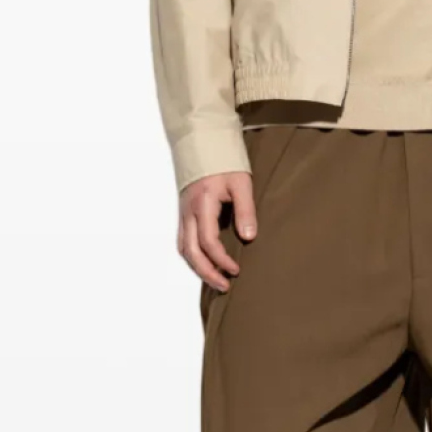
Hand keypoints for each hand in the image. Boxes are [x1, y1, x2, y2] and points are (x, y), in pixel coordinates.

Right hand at [178, 171, 256, 291]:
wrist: (204, 144)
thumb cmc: (224, 162)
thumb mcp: (241, 183)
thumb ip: (245, 210)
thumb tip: (248, 237)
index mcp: (202, 204)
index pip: (208, 241)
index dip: (221, 260)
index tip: (236, 270)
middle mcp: (188, 212)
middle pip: (190, 251)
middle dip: (207, 272)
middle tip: (224, 286)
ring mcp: (183, 214)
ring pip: (184, 249)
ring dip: (198, 268)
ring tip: (216, 280)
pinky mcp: (184, 214)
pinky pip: (184, 241)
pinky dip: (193, 257)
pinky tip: (206, 264)